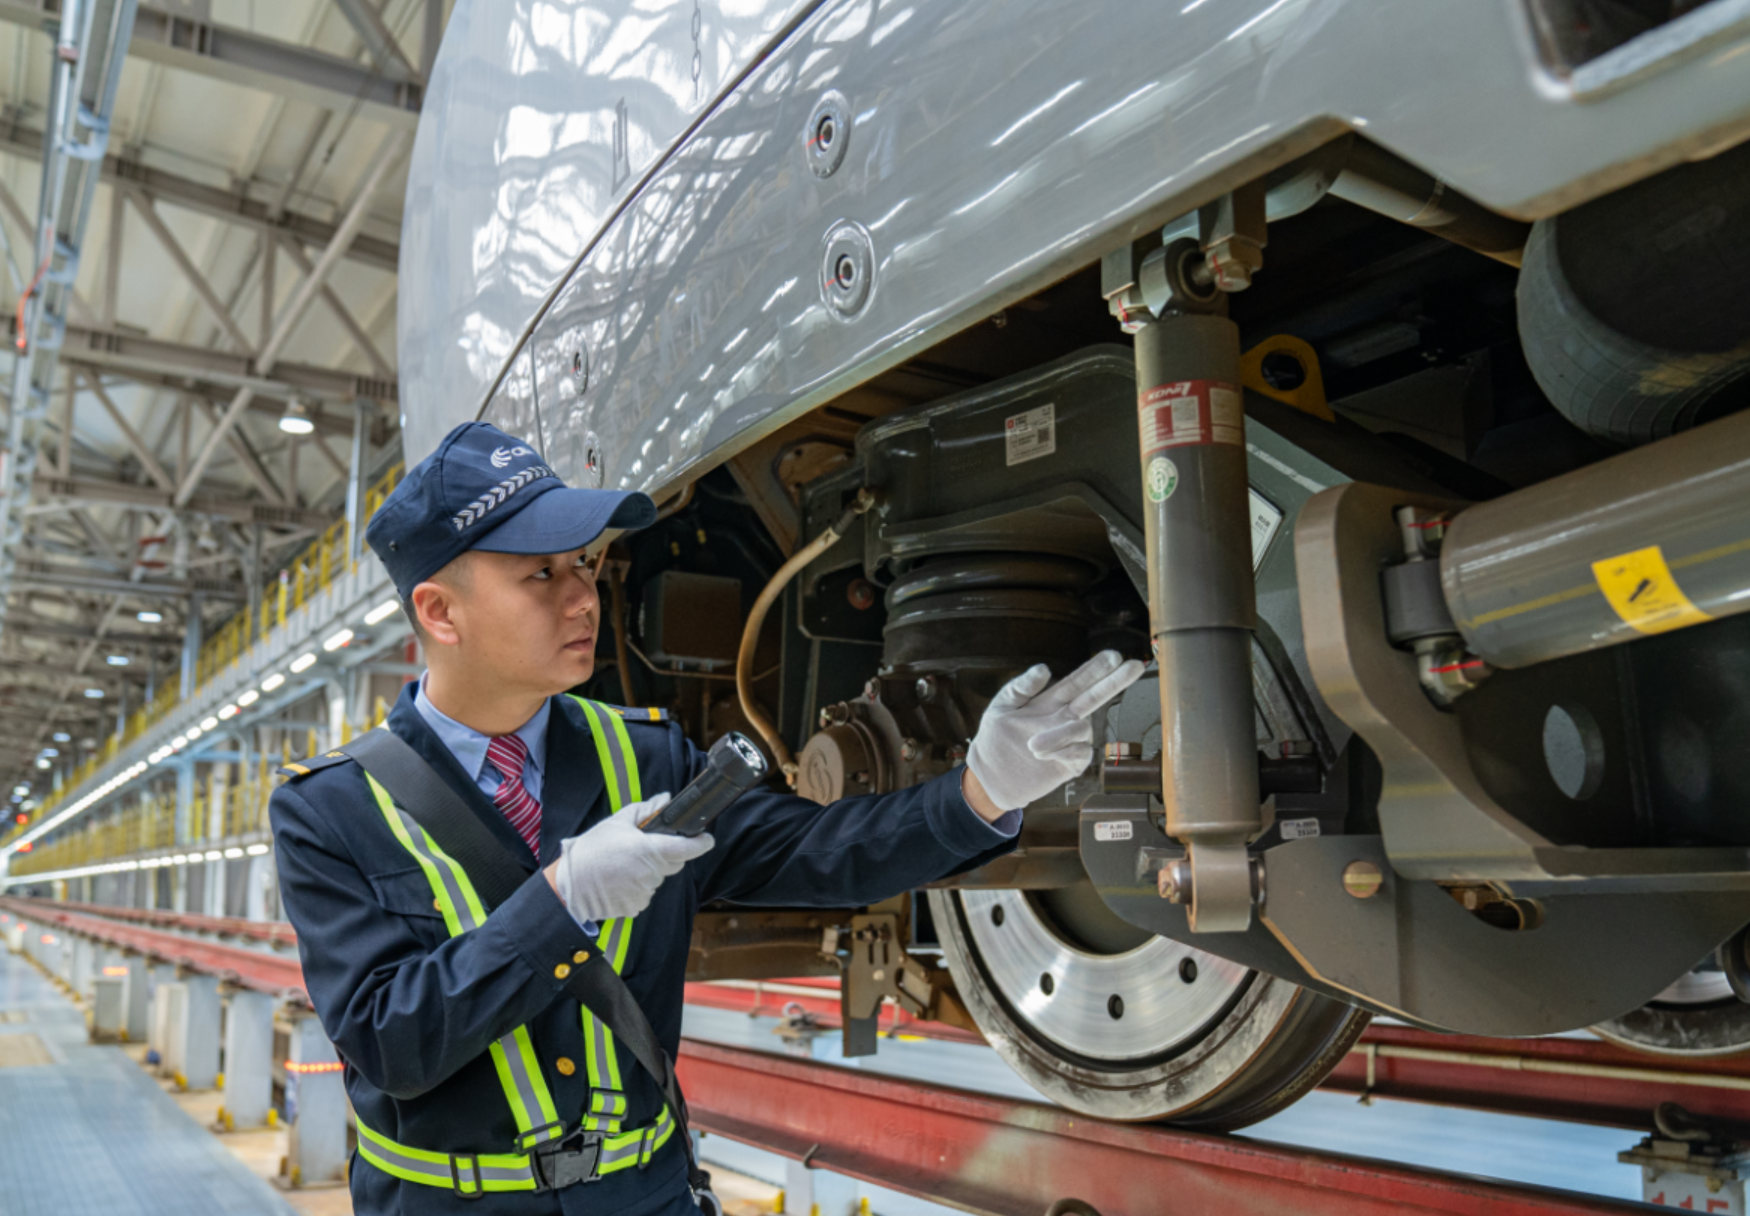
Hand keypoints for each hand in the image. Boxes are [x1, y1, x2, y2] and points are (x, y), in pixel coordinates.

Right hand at [545, 794, 714, 922]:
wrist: (569, 885)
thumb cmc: (592, 850)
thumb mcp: (617, 823)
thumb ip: (645, 810)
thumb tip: (665, 799)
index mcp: (648, 850)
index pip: (686, 848)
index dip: (700, 843)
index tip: (707, 838)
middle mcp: (650, 873)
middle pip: (674, 863)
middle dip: (666, 855)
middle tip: (643, 848)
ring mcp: (644, 892)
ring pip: (659, 879)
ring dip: (650, 871)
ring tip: (624, 865)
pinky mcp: (637, 906)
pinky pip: (646, 893)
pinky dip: (638, 886)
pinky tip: (620, 880)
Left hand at [967, 650, 1145, 811]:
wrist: (990, 777)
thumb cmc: (995, 739)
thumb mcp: (1000, 707)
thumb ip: (1019, 687)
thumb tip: (1044, 668)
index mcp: (1050, 701)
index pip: (1077, 681)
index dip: (1095, 669)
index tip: (1114, 655)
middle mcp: (1065, 719)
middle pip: (1095, 697)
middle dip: (1114, 682)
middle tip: (1135, 665)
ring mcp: (1069, 741)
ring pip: (1082, 729)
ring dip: (1060, 734)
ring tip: (1032, 746)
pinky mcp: (1070, 764)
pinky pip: (1080, 753)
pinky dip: (1063, 751)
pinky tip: (1042, 755)